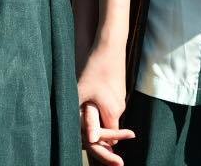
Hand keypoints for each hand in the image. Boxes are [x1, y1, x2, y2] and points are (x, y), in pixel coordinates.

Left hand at [77, 43, 132, 165]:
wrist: (110, 46)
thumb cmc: (94, 68)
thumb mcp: (81, 92)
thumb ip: (83, 117)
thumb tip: (85, 137)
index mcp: (113, 111)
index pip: (110, 138)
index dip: (102, 146)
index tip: (101, 154)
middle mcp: (119, 107)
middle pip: (110, 129)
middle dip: (101, 135)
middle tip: (93, 143)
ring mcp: (119, 97)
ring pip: (108, 116)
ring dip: (98, 118)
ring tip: (84, 115)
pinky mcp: (117, 90)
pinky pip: (109, 106)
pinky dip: (100, 108)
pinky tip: (90, 101)